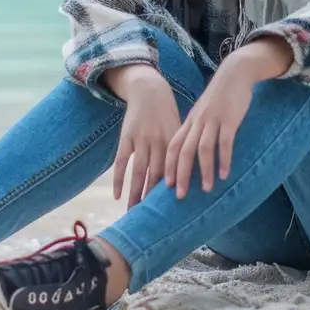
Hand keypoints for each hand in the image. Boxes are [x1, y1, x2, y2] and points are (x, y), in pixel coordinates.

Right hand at [103, 64, 181, 208]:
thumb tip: (190, 175)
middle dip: (154, 198)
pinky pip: (122, 161)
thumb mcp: (179, 127)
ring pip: (139, 171)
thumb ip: (182, 149)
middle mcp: (159, 140)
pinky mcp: (126, 137)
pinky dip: (119, 179)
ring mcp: (141, 139)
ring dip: (136, 193)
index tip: (175, 208)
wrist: (149, 90)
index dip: (176, 188)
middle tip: (152, 219)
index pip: (177, 168)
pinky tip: (118, 196)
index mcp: (175, 139)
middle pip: (157, 174)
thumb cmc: (167, 113)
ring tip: (135, 212)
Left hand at [163, 38, 292, 199]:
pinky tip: (225, 173)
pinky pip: (225, 142)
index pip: (174, 146)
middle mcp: (198, 122)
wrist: (235, 73)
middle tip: (181, 196)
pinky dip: (224, 159)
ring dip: (204, 171)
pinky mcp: (230, 119)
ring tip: (206, 189)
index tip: (167, 186)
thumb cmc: (219, 96)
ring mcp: (213, 120)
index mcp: (190, 121)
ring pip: (203, 149)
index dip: (169, 166)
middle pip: (184, 151)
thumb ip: (196, 129)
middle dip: (181, 175)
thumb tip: (190, 153)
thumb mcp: (202, 112)